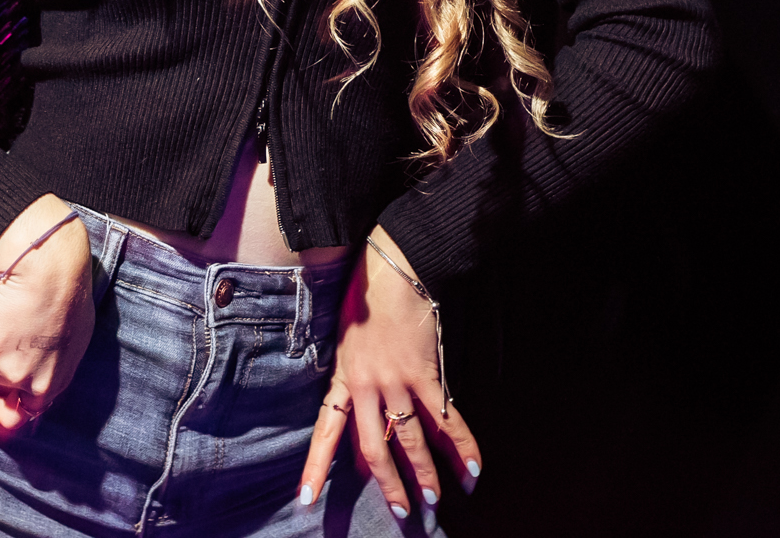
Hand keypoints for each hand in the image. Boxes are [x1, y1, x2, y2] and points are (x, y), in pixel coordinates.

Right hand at [0, 195, 93, 439]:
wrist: (48, 261)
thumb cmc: (60, 276)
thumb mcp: (63, 321)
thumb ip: (44, 343)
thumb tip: (18, 340)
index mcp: (65, 368)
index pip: (38, 404)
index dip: (11, 407)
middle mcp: (44, 379)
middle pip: (12, 414)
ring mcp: (18, 372)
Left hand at [300, 230, 481, 519]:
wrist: (391, 269)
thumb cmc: (366, 301)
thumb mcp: (346, 342)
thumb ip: (352, 380)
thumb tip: (362, 418)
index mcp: (342, 378)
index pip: (325, 430)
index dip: (316, 466)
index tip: (306, 499)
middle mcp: (366, 384)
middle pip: (374, 447)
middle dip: (388, 483)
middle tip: (400, 511)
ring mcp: (396, 380)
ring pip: (411, 439)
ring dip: (425, 473)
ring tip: (433, 500)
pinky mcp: (424, 372)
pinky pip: (446, 417)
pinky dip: (462, 445)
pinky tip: (472, 470)